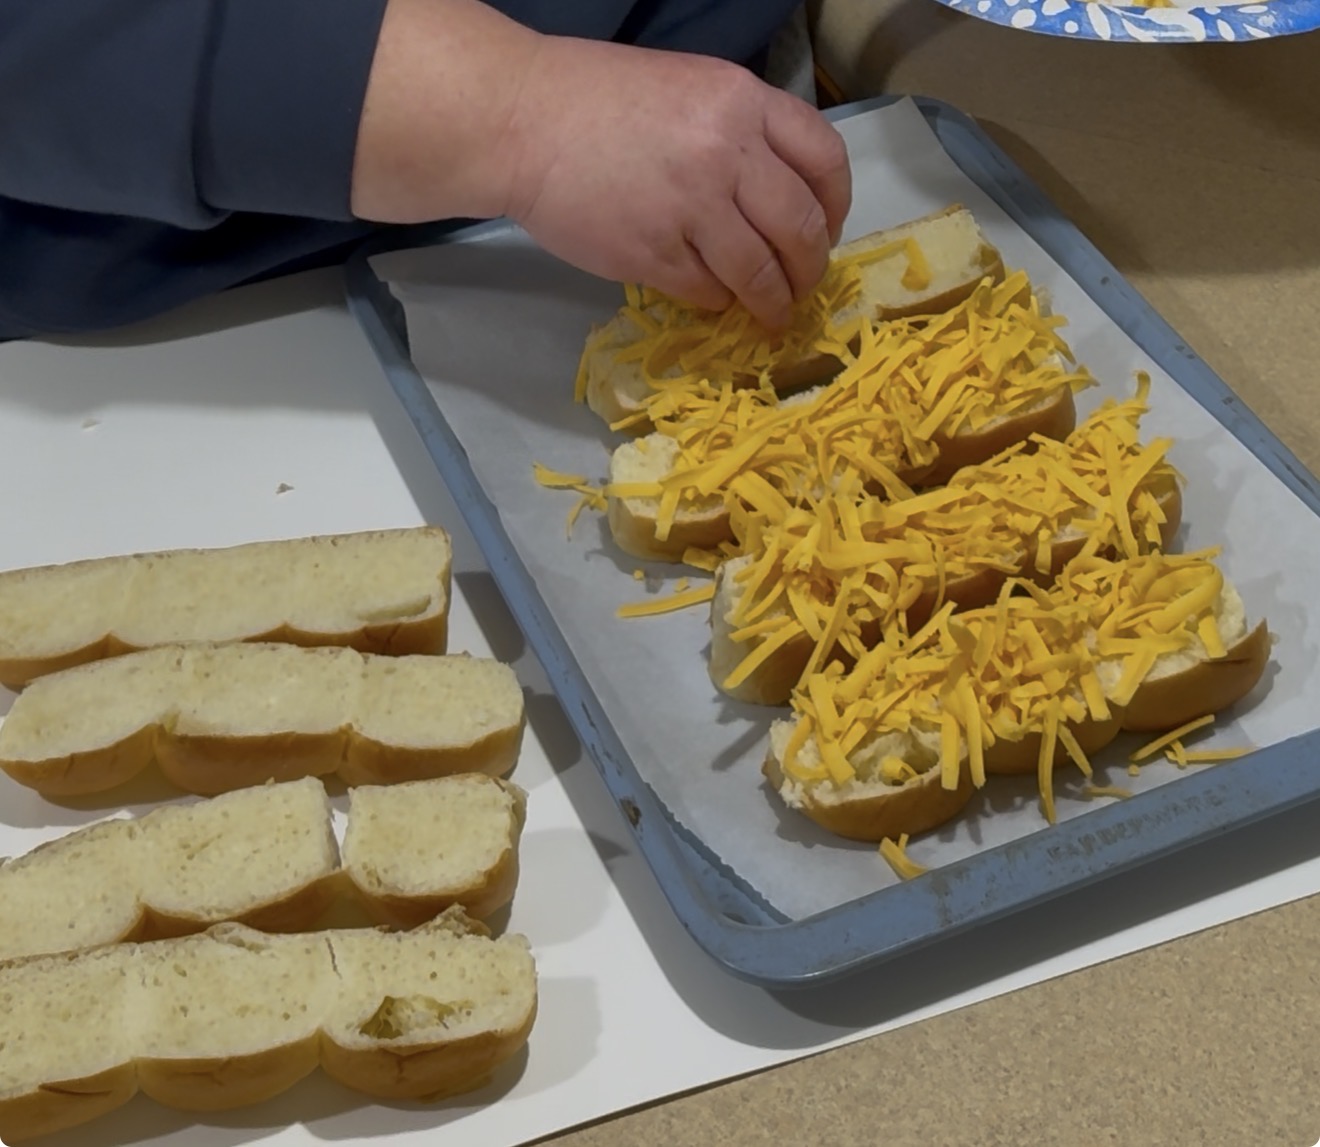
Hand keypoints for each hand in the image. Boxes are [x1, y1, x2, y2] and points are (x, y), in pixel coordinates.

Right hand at [501, 37, 852, 331]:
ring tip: (770, 312)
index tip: (827, 229)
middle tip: (803, 286)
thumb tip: (778, 196)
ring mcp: (691, 206)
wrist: (521, 120)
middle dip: (811, 268)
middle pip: (801, 227)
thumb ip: (740, 132)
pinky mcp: (653, 253)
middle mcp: (727, 152)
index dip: (837, 205)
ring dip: (772, 301)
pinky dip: (717, 300)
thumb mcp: (688, 88)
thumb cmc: (597, 100)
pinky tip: (711, 296)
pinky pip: (708, 291)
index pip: (825, 159)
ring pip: (759, 272)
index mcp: (742, 102)